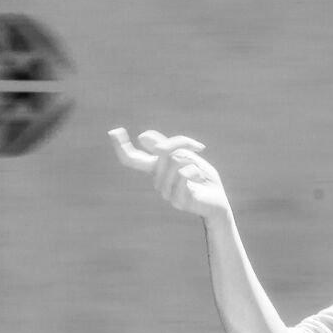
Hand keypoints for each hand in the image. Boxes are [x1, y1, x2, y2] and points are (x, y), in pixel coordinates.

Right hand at [108, 128, 230, 220]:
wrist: (218, 200)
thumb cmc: (202, 177)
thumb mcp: (186, 155)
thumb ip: (167, 147)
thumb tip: (142, 137)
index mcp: (155, 170)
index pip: (132, 159)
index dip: (121, 146)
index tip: (114, 131)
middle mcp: (157, 182)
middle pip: (161, 151)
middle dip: (181, 143)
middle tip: (197, 146)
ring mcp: (166, 193)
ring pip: (173, 161)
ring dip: (191, 159)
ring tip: (199, 170)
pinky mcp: (178, 201)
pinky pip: (183, 174)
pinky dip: (194, 170)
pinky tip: (199, 178)